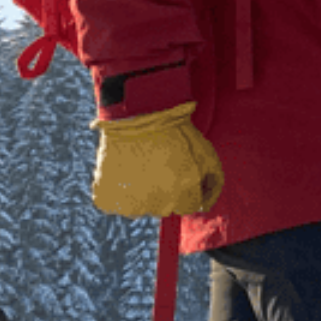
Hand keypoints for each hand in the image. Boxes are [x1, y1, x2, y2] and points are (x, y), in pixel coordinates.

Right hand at [90, 101, 223, 216]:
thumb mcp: (206, 152)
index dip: (187, 187)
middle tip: (159, 164)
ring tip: (141, 165)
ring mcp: (130, 205)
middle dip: (166, 190)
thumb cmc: (175, 131)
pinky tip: (124, 170)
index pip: (189, 206)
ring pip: (140, 207)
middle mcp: (158, 204)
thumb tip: (204, 206)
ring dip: (142, 192)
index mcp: (183, 192)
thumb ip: (213, 182)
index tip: (180, 171)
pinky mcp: (107, 201)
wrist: (138, 113)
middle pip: (165, 207)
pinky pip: (116, 203)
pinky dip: (119, 192)